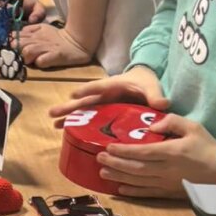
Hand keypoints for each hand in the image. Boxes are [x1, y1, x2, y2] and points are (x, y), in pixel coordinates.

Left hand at [16, 22, 91, 69]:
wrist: (77, 42)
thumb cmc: (57, 37)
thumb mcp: (42, 29)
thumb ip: (29, 31)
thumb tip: (15, 34)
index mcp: (34, 32)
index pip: (15, 36)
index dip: (12, 42)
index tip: (14, 48)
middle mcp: (38, 40)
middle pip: (18, 44)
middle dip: (17, 51)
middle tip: (22, 57)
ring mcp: (46, 48)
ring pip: (27, 52)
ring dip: (26, 58)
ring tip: (32, 61)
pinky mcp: (55, 56)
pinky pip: (41, 61)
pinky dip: (39, 63)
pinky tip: (42, 63)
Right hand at [49, 67, 170, 124]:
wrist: (144, 84)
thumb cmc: (145, 83)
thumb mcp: (151, 86)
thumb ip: (155, 95)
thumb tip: (162, 104)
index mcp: (113, 85)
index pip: (99, 87)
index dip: (87, 90)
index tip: (75, 94)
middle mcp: (103, 95)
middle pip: (84, 101)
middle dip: (69, 106)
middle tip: (52, 112)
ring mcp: (101, 105)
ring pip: (82, 110)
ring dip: (68, 117)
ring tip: (54, 124)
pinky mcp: (102, 113)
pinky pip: (88, 119)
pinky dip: (77, 125)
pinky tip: (65, 133)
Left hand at [95, 113, 215, 199]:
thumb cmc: (209, 148)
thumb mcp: (194, 128)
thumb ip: (172, 122)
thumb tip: (152, 127)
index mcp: (172, 152)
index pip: (142, 152)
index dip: (123, 151)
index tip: (108, 148)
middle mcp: (166, 169)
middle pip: (135, 167)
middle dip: (115, 164)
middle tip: (99, 159)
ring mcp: (167, 183)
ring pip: (138, 181)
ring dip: (119, 177)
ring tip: (103, 173)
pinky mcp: (170, 193)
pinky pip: (148, 193)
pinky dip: (133, 192)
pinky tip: (120, 189)